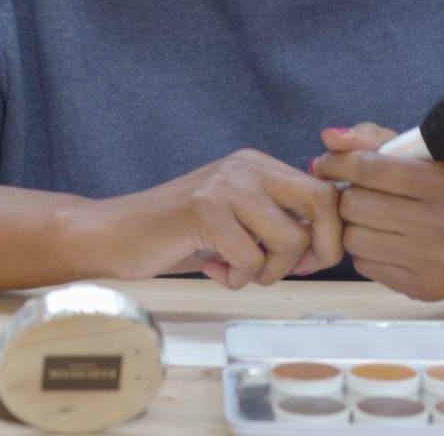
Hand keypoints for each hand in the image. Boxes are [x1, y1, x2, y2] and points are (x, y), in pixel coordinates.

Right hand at [119, 149, 342, 288]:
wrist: (115, 234)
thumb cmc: (178, 235)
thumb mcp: (236, 220)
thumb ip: (276, 222)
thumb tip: (327, 248)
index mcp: (258, 165)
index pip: (325, 192)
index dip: (329, 234)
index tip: (310, 261)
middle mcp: (247, 167)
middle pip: (321, 204)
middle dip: (318, 250)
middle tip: (284, 270)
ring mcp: (226, 186)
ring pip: (289, 240)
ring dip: (268, 272)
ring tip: (235, 270)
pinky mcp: (205, 211)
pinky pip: (250, 259)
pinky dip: (237, 278)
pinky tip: (213, 268)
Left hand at [313, 124, 443, 300]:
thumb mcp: (423, 158)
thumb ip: (375, 140)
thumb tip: (329, 139)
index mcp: (442, 184)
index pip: (371, 168)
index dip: (339, 163)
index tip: (325, 163)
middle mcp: (441, 223)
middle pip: (356, 205)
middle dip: (348, 196)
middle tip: (356, 195)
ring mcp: (433, 260)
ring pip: (354, 239)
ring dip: (353, 226)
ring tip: (371, 220)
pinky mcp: (423, 288)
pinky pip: (364, 266)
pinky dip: (365, 252)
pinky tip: (384, 243)